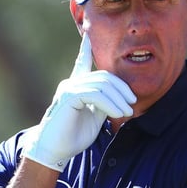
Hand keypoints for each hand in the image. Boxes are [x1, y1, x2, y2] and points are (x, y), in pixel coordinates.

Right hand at [22, 33, 135, 170]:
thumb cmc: (73, 137)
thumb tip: (117, 98)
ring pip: (102, 85)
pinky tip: (117, 114)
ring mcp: (68, 88)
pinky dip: (110, 104)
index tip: (87, 36)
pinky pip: (95, 94)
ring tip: (127, 113)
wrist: (54, 151)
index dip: (84, 50)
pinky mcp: (68, 96)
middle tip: (132, 104)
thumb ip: (103, 104)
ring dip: (119, 99)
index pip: (81, 63)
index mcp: (75, 87)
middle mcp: (71, 83)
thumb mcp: (94, 118)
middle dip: (121, 88)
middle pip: (104, 76)